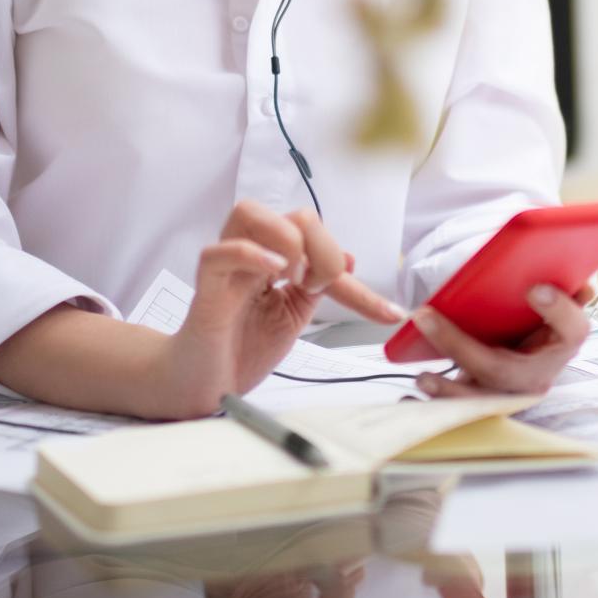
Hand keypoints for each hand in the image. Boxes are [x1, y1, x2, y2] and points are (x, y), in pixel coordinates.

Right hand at [162, 199, 405, 416]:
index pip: (322, 247)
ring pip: (249, 212)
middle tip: (318, 288)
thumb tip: (350, 257)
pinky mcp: (206, 287)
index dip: (360, 283)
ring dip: (288, 240)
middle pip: (293, 215)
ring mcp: (226, 267)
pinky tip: (276, 274)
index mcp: (275, 258)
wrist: (206, 385)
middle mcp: (251, 254)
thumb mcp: (294, 316)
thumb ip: (318, 287)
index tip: (391, 315)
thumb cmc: (243, 347)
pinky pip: (219, 252)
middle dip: (324, 247)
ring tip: (295, 278)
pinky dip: (252, 254)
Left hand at [409, 278, 597, 398]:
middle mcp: (536, 377)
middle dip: (461, 347)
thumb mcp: (554, 311)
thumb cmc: (536, 328)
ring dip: (446, 389)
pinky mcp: (483, 406)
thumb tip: (585, 286)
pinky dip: (434, 405)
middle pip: (502, 369)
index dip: (558, 311)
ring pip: (478, 400)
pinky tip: (412, 396)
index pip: (573, 331)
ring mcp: (509, 396)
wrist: (521, 360)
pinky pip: (458, 412)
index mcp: (561, 346)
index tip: (534, 289)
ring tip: (421, 376)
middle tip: (426, 317)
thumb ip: (565, 297)